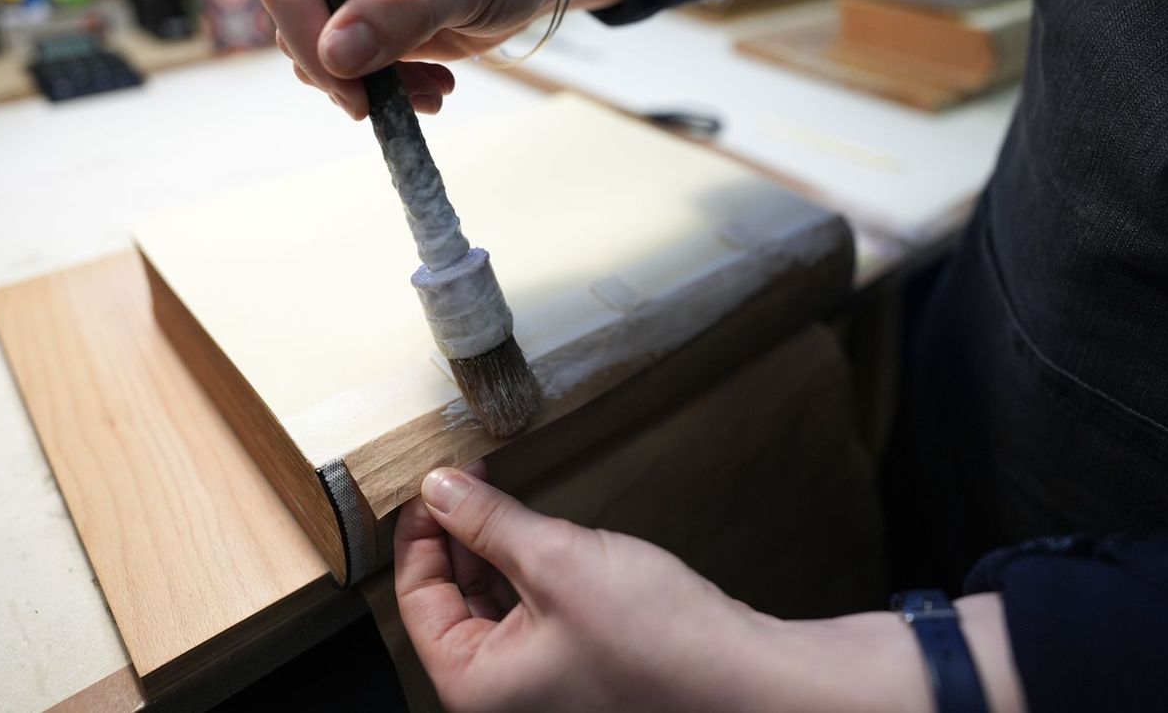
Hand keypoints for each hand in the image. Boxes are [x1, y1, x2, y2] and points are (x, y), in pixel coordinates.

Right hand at [259, 0, 640, 118]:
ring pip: (324, 56)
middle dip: (343, 74)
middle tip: (394, 102)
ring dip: (371, 88)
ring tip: (434, 92)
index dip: (309, 38)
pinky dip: (389, 92)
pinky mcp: (369, 26)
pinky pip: (355, 71)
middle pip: (298, 24)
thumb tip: (337, 53)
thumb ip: (404, 7)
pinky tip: (435, 89)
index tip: (350, 88)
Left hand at [395, 467, 1027, 712]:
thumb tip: (438, 488)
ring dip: (494, 550)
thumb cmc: (659, 641)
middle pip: (453, 605)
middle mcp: (504, 696)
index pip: (418, 600)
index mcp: (477, 686)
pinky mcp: (582, 673)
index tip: (432, 482)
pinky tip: (545, 534)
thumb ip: (489, 523)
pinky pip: (536, 616)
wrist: (750, 680)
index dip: (420, 533)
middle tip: (468, 476)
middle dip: (458, 537)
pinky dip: (531, 571)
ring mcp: (545, 688)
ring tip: (502, 496)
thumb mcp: (558, 560)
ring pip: (496, 607)